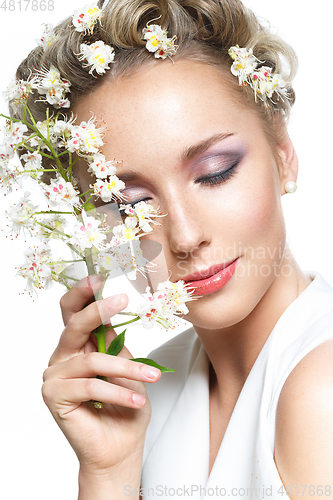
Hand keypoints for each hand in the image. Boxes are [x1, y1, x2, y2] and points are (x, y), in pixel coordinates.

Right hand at [42, 275, 160, 477]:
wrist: (121, 446)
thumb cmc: (126, 404)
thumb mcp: (127, 366)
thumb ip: (115, 341)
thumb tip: (115, 306)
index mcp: (80, 344)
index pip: (74, 311)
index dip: (84, 292)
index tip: (100, 275)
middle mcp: (63, 355)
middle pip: (74, 324)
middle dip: (97, 309)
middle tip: (120, 298)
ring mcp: (55, 375)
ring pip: (92, 361)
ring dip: (126, 369)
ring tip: (150, 380)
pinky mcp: (53, 396)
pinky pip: (89, 386)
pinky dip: (117, 392)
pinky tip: (136, 400)